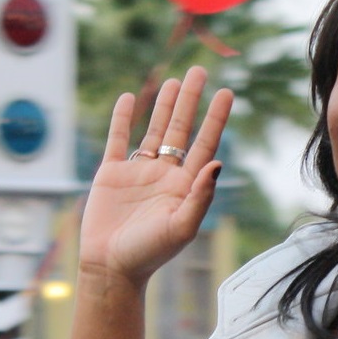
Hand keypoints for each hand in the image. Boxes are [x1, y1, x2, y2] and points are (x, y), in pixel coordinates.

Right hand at [79, 67, 233, 287]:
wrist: (111, 268)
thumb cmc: (149, 254)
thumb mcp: (181, 227)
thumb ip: (200, 196)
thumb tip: (217, 163)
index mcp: (185, 186)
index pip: (205, 144)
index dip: (215, 118)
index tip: (226, 92)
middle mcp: (165, 175)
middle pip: (180, 129)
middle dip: (190, 100)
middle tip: (199, 70)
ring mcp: (139, 173)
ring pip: (154, 130)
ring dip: (163, 105)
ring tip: (173, 80)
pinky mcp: (111, 174)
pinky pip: (118, 140)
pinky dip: (122, 119)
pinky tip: (128, 98)